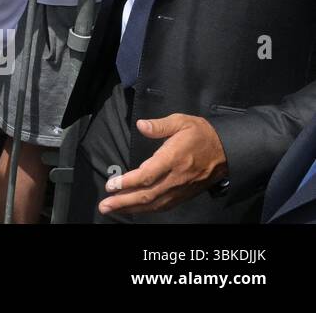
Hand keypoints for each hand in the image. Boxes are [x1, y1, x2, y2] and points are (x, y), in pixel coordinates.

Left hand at [99, 114, 227, 215]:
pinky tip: (135, 209)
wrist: (228, 150)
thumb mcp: (182, 121)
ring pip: (154, 203)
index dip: (127, 183)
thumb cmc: (201, 134)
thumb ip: (160, 125)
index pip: (147, 176)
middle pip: (147, 194)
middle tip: (104, 205)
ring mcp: (181, 188)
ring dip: (132, 208)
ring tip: (113, 209)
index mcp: (173, 159)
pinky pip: (164, 205)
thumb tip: (140, 125)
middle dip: (123, 202)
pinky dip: (148, 210)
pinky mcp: (185, 194)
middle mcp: (176, 178)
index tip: (111, 185)